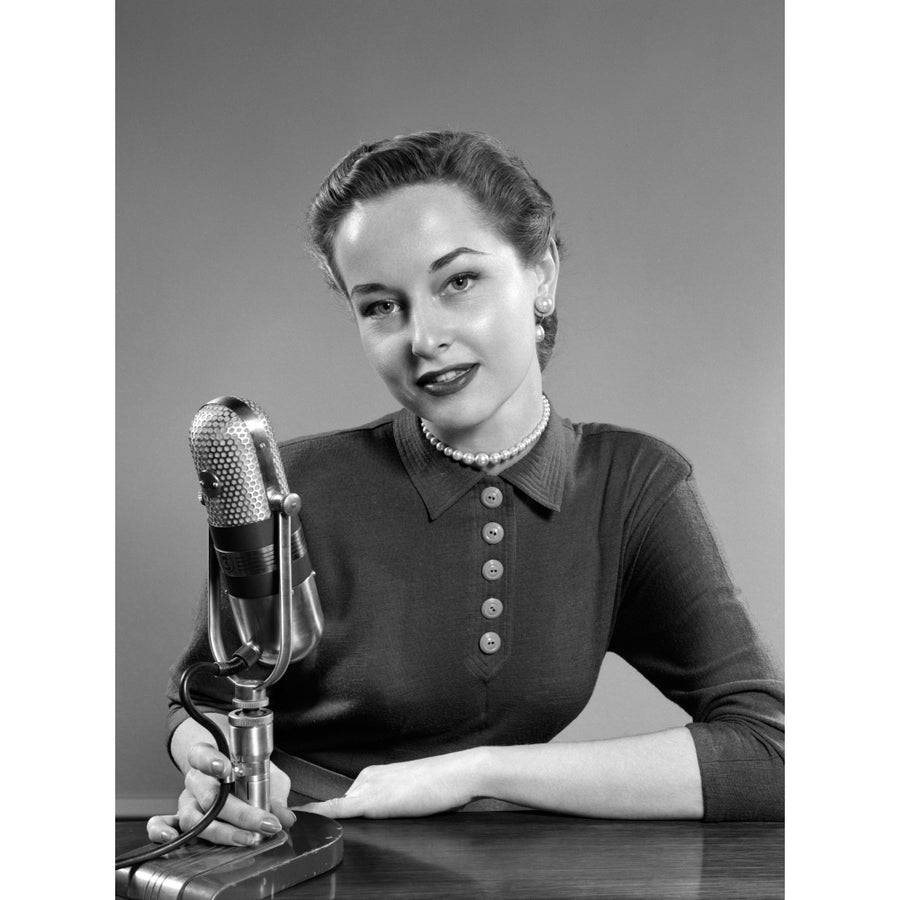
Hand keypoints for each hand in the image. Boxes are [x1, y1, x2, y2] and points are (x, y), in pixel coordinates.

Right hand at [146, 741, 294, 846]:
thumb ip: (274, 793)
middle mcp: (196, 778)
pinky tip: (171, 837)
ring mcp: (186, 799)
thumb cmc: (247, 770)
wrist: (230, 770)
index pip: (203, 754)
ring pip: (192, 816)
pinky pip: (159, 824)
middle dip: (240, 812)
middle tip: (264, 823)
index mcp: (211, 757)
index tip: (227, 768)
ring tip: (246, 838)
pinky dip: (160, 830)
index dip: (212, 761)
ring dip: (222, 831)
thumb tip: (285, 817)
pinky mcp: (180, 819)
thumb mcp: (266, 774)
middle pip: (209, 795)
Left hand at [298, 749, 482, 818]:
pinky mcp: (372, 801)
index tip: (314, 819)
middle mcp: (368, 777)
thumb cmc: (445, 785)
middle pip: (343, 806)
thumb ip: (396, 801)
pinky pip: (338, 809)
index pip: (349, 798)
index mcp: (376, 774)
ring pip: (337, 808)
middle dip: (330, 819)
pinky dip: (318, 814)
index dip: (333, 812)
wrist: (459, 773)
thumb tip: (390, 813)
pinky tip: (302, 819)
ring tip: (312, 826)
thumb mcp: (414, 793)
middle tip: (315, 829)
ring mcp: (369, 786)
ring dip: (322, 818)